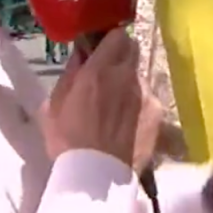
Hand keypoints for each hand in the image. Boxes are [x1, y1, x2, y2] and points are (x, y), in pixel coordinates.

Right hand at [42, 29, 163, 170]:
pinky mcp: (157, 112)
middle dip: (122, 55)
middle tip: (110, 71)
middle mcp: (126, 75)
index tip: (103, 48)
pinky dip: (140, 104)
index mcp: (99, 69)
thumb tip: (80, 54)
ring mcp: (145, 93)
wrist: (97, 176)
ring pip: (139, 75)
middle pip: (132, 49)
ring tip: (118, 105)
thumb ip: (70, 74)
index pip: (117, 35)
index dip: (111, 40)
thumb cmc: (68, 141)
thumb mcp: (54, 105)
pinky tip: (130, 123)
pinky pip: (149, 98)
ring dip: (129, 82)